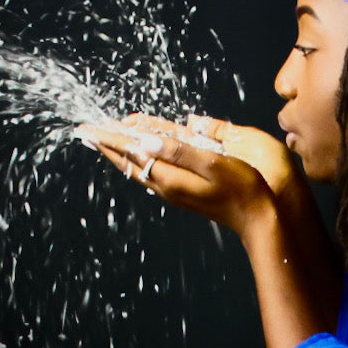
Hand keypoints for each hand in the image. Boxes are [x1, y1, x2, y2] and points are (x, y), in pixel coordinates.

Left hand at [76, 118, 276, 239]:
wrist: (260, 219)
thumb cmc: (243, 188)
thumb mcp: (214, 164)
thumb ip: (179, 151)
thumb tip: (144, 139)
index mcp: (170, 178)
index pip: (131, 152)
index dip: (109, 137)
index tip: (87, 128)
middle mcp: (167, 186)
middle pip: (128, 162)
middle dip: (107, 145)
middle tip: (87, 131)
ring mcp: (175, 191)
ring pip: (138, 169)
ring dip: (121, 152)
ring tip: (107, 140)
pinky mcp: (184, 192)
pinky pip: (151, 173)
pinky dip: (138, 159)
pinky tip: (141, 157)